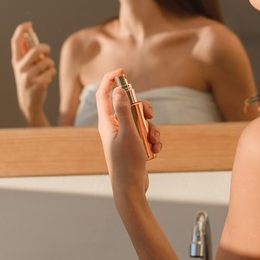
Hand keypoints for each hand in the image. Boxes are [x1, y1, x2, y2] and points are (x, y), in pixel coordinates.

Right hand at [10, 22, 55, 123]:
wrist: (28, 102)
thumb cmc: (29, 79)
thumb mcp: (25, 66)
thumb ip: (28, 53)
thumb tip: (30, 35)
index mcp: (16, 61)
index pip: (15, 42)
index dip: (21, 30)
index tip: (28, 23)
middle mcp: (20, 67)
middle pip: (36, 49)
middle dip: (46, 48)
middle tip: (47, 51)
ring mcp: (27, 76)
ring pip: (47, 62)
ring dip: (50, 65)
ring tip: (46, 71)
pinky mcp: (37, 84)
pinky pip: (51, 71)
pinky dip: (52, 73)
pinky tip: (47, 79)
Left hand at [96, 69, 162, 193]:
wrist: (131, 188)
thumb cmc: (126, 163)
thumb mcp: (128, 134)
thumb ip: (124, 111)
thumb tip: (119, 90)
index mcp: (107, 123)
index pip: (104, 95)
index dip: (110, 80)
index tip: (122, 71)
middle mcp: (114, 127)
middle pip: (129, 106)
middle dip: (143, 109)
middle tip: (149, 115)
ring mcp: (124, 136)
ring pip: (141, 121)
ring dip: (152, 128)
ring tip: (154, 141)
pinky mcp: (134, 145)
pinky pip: (146, 134)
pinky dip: (153, 139)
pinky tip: (155, 149)